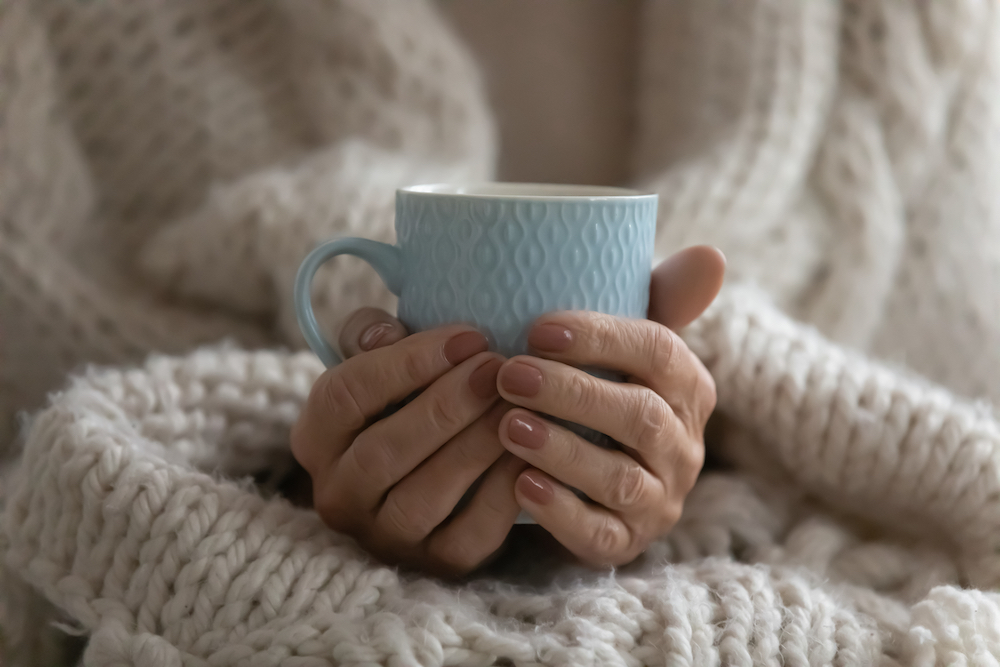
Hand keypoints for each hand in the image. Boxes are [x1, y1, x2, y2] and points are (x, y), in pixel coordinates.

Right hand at [290, 308, 524, 576]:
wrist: (440, 467)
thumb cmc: (408, 399)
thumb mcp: (382, 360)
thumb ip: (373, 334)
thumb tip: (385, 332)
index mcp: (316, 438)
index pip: (345, 396)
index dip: (407, 363)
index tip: (468, 337)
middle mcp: (339, 495)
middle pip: (383, 451)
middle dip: (446, 406)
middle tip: (498, 369)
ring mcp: (385, 537)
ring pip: (424, 497)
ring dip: (475, 446)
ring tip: (517, 405)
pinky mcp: (437, 564)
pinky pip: (470, 534)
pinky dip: (502, 491)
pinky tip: (530, 452)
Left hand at [495, 246, 725, 566]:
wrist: (591, 473)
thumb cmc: (604, 387)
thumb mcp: (626, 343)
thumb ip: (661, 297)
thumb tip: (711, 255)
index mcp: (688, 386)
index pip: (659, 352)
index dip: (601, 338)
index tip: (538, 327)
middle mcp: (683, 446)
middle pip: (638, 416)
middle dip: (572, 393)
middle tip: (508, 374)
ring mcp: (659, 499)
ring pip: (620, 479)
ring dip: (563, 450)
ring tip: (506, 425)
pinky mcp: (627, 542)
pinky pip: (600, 536)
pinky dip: (559, 511)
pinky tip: (518, 484)